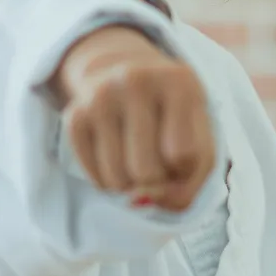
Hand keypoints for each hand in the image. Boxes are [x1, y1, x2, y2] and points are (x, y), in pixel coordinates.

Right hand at [52, 26, 214, 212]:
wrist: (128, 74)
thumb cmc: (174, 118)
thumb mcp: (201, 138)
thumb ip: (189, 183)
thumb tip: (140, 201)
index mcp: (178, 82)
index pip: (181, 154)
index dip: (185, 169)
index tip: (183, 154)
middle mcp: (136, 81)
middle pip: (146, 170)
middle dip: (156, 182)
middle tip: (159, 164)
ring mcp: (100, 96)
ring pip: (118, 179)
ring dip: (132, 186)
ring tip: (138, 162)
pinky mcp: (74, 115)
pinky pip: (95, 178)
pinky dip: (109, 183)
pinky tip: (118, 159)